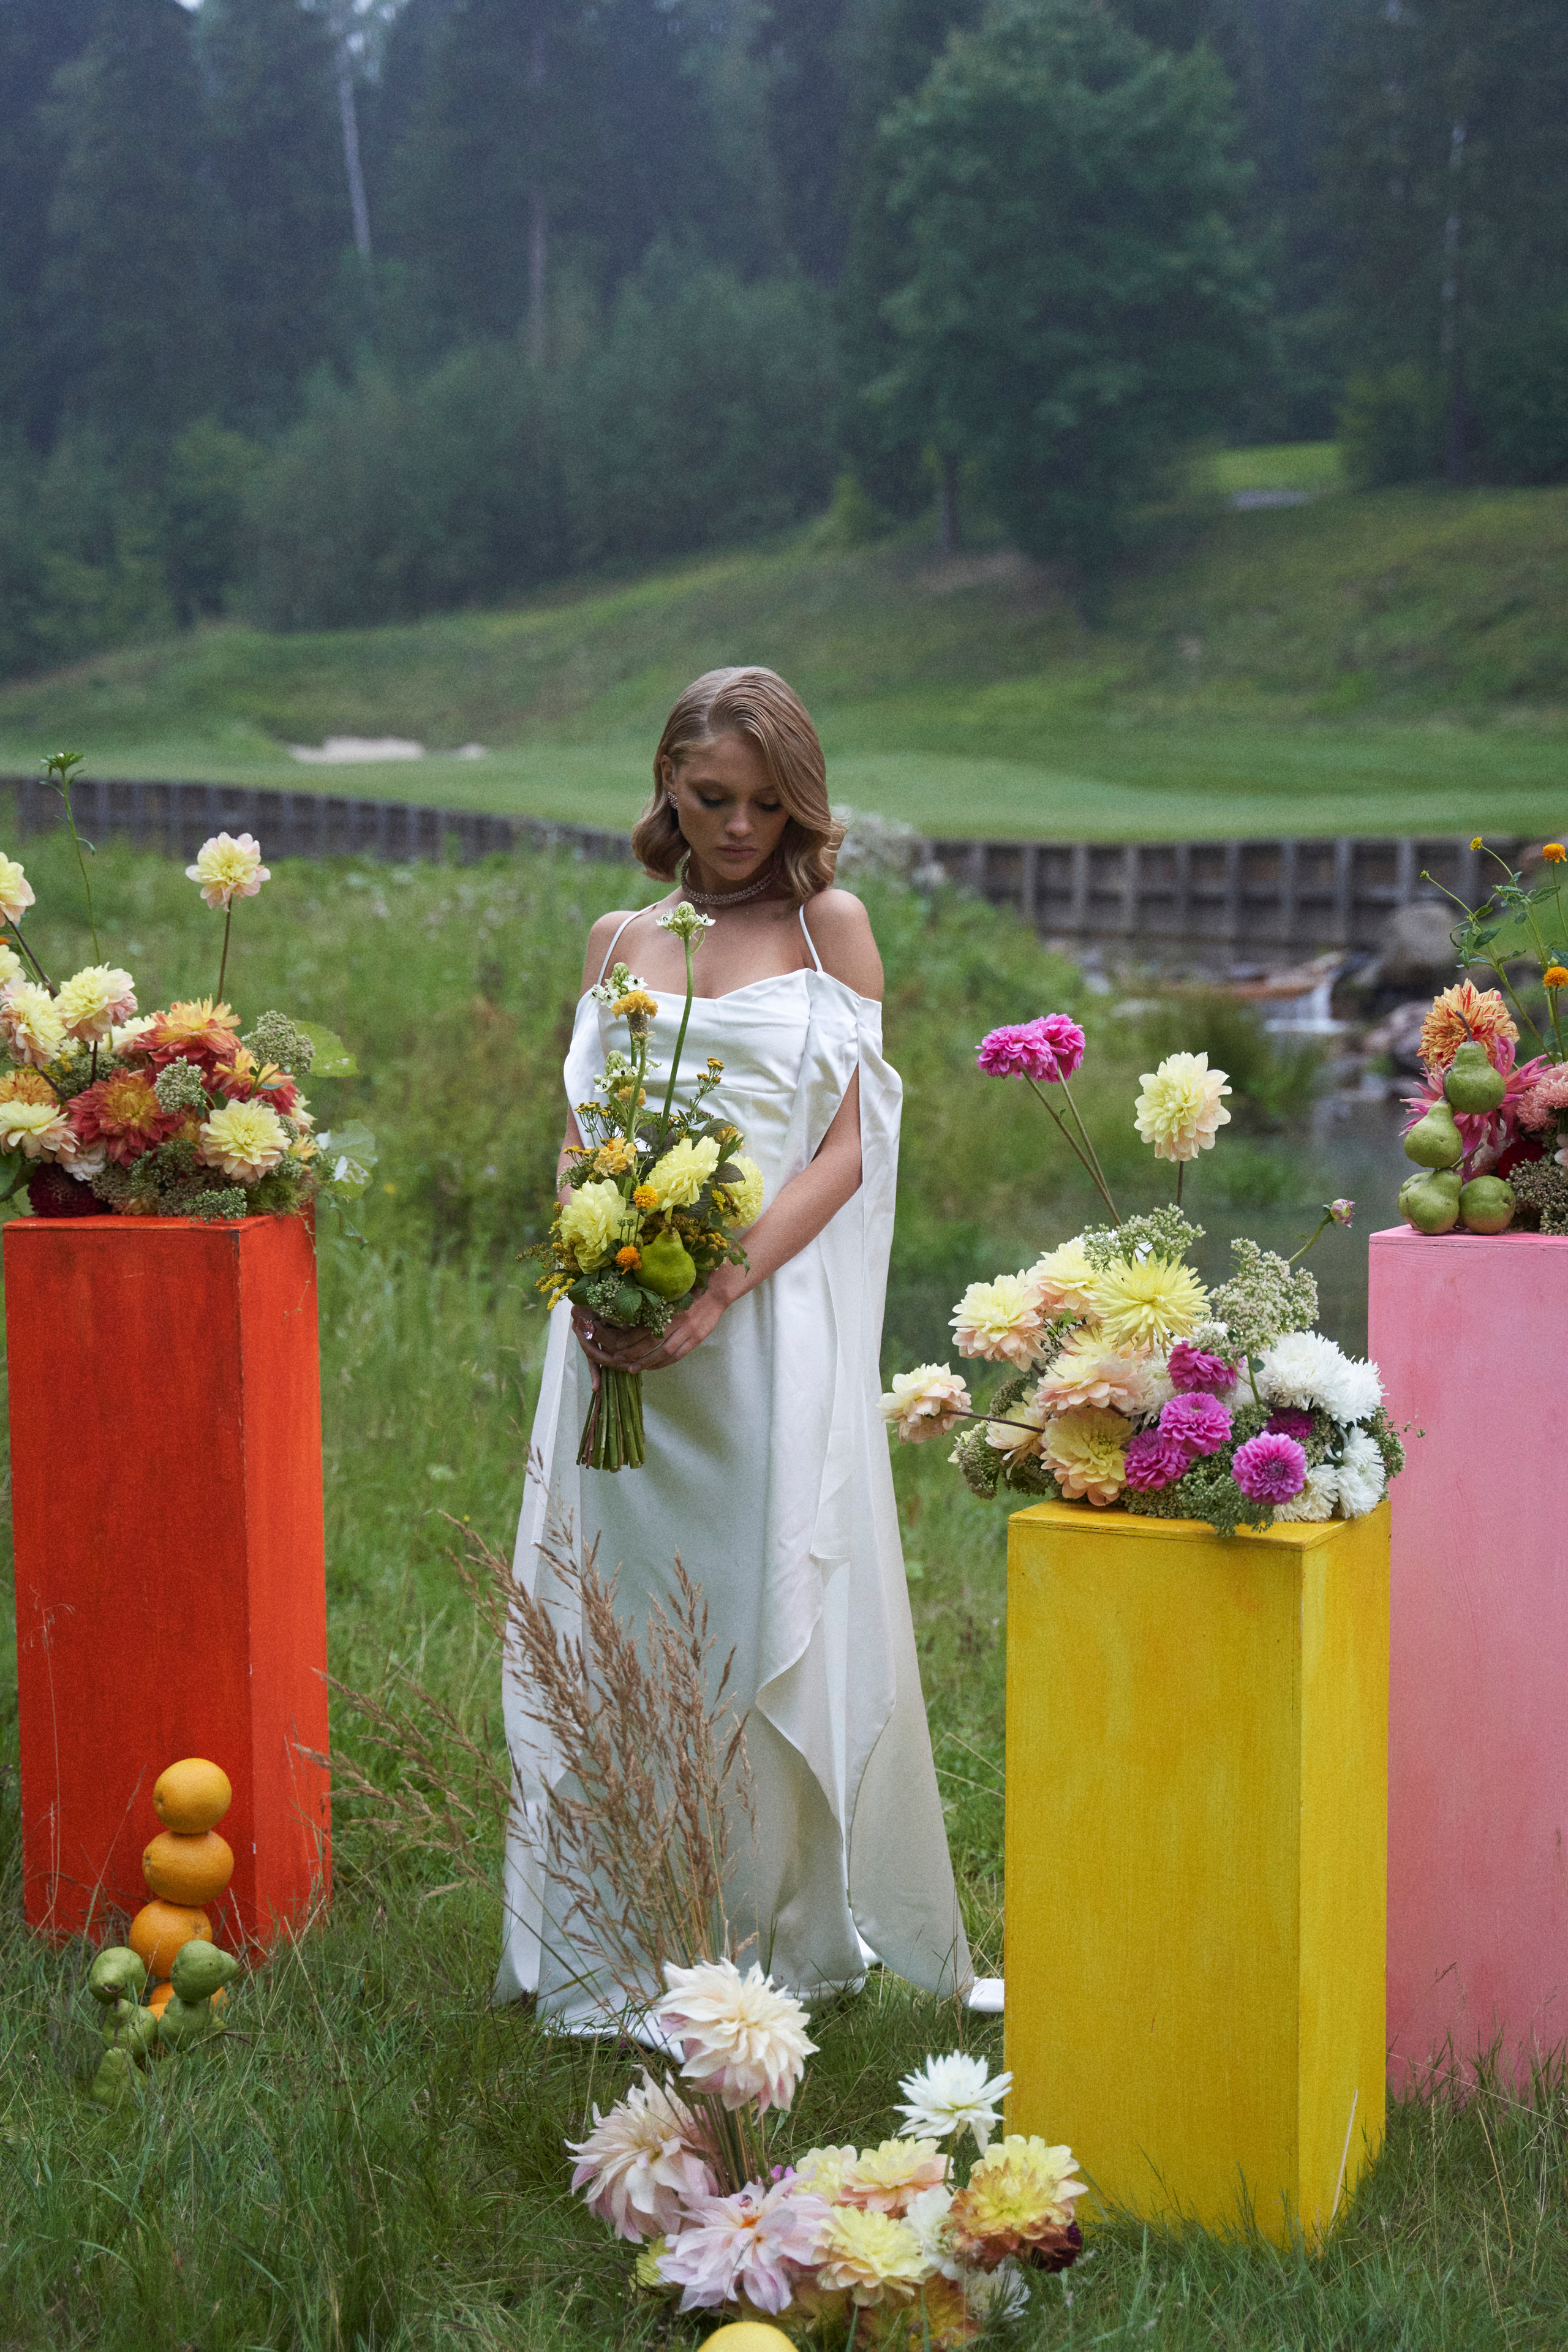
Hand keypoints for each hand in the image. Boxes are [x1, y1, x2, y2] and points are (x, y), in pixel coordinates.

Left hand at [571, 1275, 738, 1375]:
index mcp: (669, 1306)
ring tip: (633, 1368)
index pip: (646, 1326)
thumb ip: (656, 1302)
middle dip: (634, 1352)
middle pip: (653, 1341)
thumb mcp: (671, 1291)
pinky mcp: (698, 1338)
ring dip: (647, 1362)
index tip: (617, 1344)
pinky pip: (679, 1355)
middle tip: (619, 1359)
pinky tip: (653, 1367)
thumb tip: (633, 1313)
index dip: (630, 1337)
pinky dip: (665, 1363)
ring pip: (665, 1352)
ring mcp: (689, 1331)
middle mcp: (678, 1320)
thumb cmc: (690, 1287)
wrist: (717, 1290)